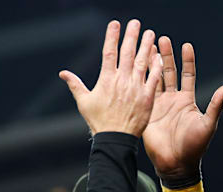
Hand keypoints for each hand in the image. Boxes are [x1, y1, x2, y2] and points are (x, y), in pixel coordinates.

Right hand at [59, 20, 162, 136]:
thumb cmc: (98, 122)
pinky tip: (159, 55)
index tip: (115, 23)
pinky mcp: (147, 97)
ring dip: (146, 46)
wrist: (115, 139)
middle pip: (127, 52)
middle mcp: (122, 80)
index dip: (112, 36)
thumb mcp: (84, 102)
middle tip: (135, 23)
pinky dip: (156, 66)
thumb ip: (75, 85)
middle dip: (131, 35)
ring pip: (142, 62)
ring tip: (150, 33)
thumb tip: (63, 73)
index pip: (109, 52)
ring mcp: (136, 88)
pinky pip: (154, 78)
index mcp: (106, 79)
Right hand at [142, 36, 222, 179]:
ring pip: (153, 79)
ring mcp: (158, 105)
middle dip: (166, 55)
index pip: (188, 75)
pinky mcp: (146, 112)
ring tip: (146, 46)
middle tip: (161, 38)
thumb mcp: (208, 125)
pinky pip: (142, 92)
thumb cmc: (195, 147)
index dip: (187, 61)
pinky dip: (140, 79)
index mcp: (187, 101)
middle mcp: (172, 100)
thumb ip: (215, 105)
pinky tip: (135, 65)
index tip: (186, 45)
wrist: (176, 164)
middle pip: (169, 72)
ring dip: (150, 63)